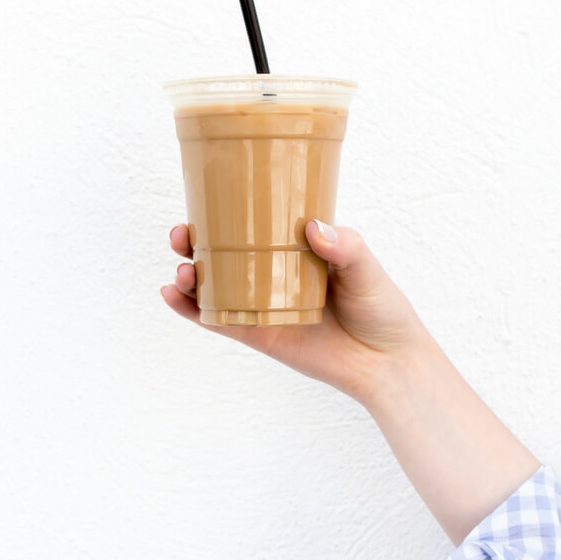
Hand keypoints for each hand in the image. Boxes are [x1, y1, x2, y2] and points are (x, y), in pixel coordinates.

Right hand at [161, 221, 429, 404]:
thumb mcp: (367, 268)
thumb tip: (313, 228)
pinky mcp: (258, 334)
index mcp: (295, 249)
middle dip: (193, 241)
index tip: (204, 197)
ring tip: (184, 269)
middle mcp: (273, 274)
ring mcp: (262, 304)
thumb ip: (345, 246)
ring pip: (213, 285)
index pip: (254, 223)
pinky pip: (217, 320)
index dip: (225, 211)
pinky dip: (191, 309)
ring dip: (189, 274)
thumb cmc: (382, 309)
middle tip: (182, 235)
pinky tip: (173, 295)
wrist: (387, 362)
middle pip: (222, 252)